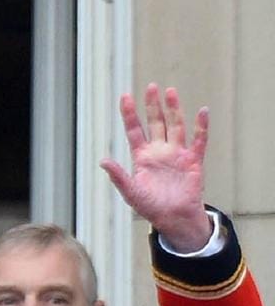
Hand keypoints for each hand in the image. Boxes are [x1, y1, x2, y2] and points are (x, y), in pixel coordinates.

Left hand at [100, 83, 212, 250]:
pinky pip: (199, 141)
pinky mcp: (193, 161)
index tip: (125, 96)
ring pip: (176, 126)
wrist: (173, 218)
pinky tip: (202, 112)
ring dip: (174, 110)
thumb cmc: (150, 206)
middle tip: (151, 87)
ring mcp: (177, 154)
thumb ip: (119, 176)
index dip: (130, 114)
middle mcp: (160, 151)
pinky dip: (201, 127)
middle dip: (153, 106)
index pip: (134, 130)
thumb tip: (103, 160)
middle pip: (156, 123)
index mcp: (142, 157)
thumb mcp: (131, 192)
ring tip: (170, 92)